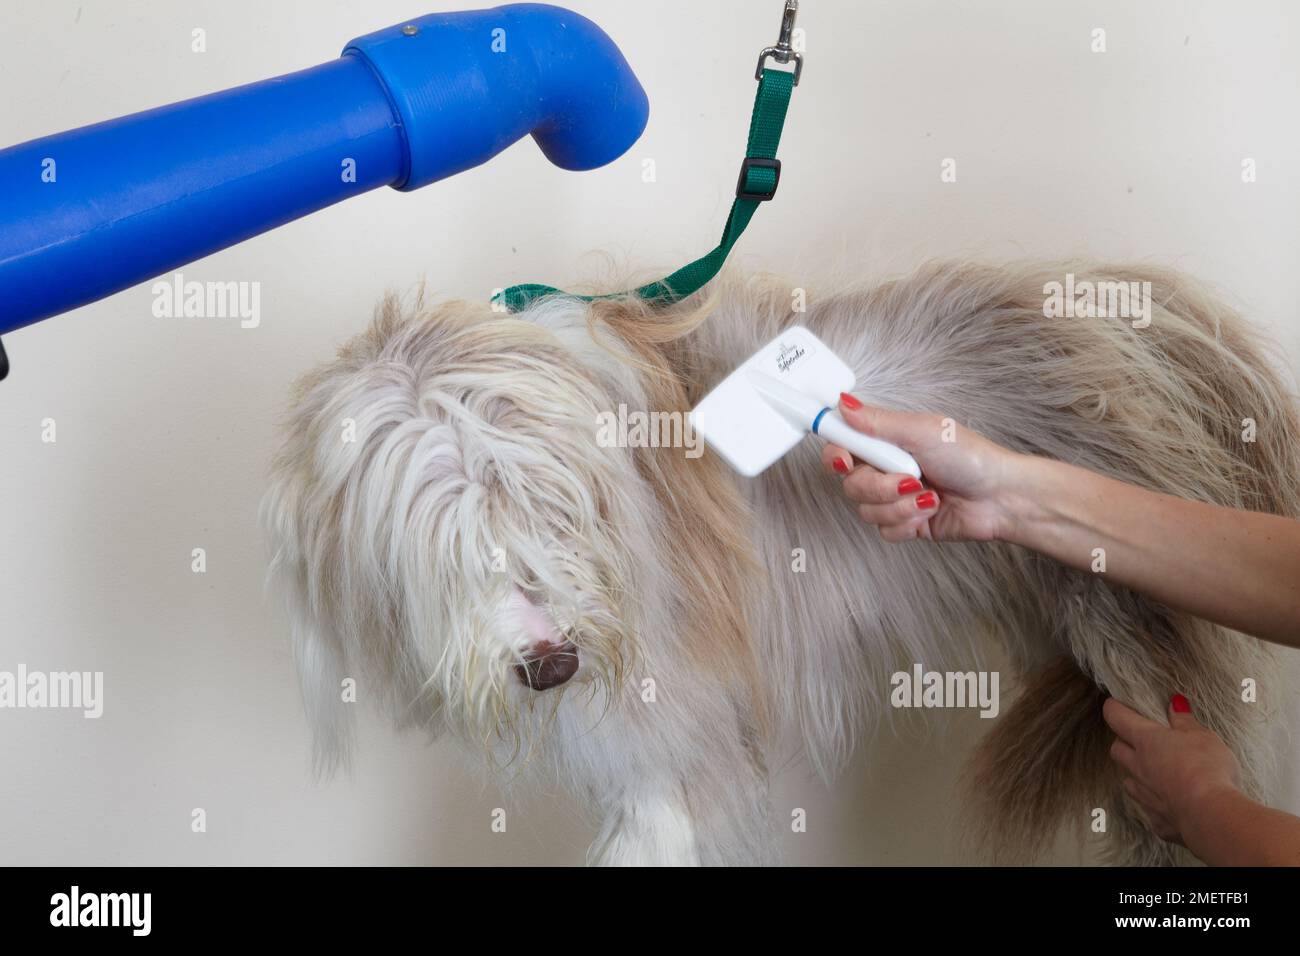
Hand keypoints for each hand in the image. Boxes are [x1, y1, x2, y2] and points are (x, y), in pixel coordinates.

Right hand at [821, 393, 1018, 541]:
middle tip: (910, 478)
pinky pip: (884, 529)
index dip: (836, 456)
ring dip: (899, 505)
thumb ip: (878, 421)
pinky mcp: (904, 522)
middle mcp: (885, 468)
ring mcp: (894, 497)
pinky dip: (907, 522)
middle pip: (850, 483)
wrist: (999, 497)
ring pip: (865, 509)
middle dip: (879, 486)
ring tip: (929, 495)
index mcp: (886, 441)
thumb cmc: (970, 457)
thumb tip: (844, 403)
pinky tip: (929, 511)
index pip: (841, 445)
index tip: (844, 461)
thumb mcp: (922, 431)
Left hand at [1102, 694, 1242, 843]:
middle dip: (1123, 742)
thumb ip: (1185, 721)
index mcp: (1147, 740)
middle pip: (1117, 750)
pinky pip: (1149, 809)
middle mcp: (1139, 767)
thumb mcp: (1202, 736)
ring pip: (1129, 781)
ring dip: (1136, 774)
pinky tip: (1172, 802)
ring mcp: (1145, 795)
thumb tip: (1175, 704)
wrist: (1211, 814)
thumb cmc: (1207, 768)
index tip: (1115, 704)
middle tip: (1139, 738)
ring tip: (1154, 772)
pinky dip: (1157, 803)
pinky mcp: (1157, 820)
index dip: (1114, 708)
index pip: (1117, 718)